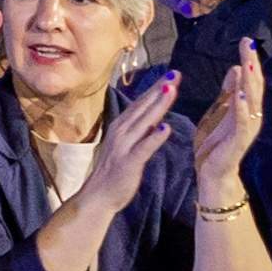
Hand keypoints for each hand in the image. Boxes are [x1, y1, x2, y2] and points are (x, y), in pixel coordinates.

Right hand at [76, 73, 179, 218]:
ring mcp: (124, 147)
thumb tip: (155, 120)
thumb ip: (139, 132)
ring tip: (171, 89)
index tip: (171, 74)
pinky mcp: (128, 163)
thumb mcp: (126, 145)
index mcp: (121, 127)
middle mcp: (121, 132)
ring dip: (158, 105)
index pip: (140, 103)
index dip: (155, 88)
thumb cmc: (113, 172)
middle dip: (159, 89)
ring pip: (144, 122)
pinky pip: (144, 148)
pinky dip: (154, 138)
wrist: (97, 197)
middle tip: (175, 73)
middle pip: (143, 107)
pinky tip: (166, 128)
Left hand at [190, 42, 267, 200]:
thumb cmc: (217, 143)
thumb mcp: (220, 111)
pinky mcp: (239, 141)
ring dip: (249, 81)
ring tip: (247, 62)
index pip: (249, 79)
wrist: (213, 173)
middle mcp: (251, 115)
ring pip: (251, 100)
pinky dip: (242, 108)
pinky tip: (240, 95)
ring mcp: (247, 128)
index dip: (249, 59)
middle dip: (251, 64)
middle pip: (253, 85)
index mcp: (245, 107)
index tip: (245, 40)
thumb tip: (236, 67)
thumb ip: (229, 91)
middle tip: (248, 43)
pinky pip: (243, 122)